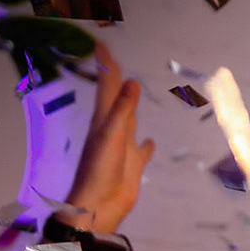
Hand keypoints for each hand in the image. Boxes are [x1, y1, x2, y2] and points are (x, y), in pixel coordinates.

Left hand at [65, 44, 153, 233]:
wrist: (99, 206)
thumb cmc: (100, 170)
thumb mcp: (111, 136)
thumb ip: (123, 110)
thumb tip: (131, 81)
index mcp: (103, 121)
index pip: (106, 88)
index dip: (106, 67)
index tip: (103, 45)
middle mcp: (112, 130)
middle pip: (116, 100)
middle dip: (116, 81)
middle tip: (116, 61)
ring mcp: (122, 147)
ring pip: (128, 121)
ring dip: (131, 106)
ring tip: (135, 91)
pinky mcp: (132, 164)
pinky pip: (141, 149)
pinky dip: (146, 143)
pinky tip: (151, 140)